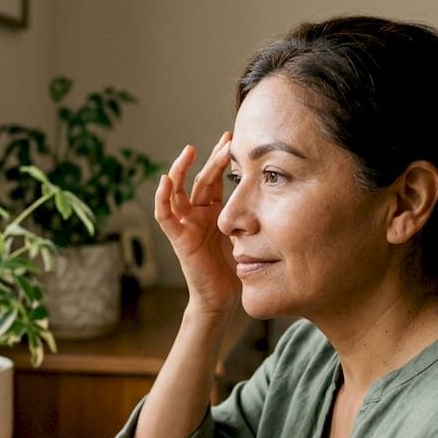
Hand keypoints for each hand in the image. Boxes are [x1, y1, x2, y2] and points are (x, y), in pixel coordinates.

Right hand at [154, 132, 239, 316]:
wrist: (223, 298)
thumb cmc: (235, 270)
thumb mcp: (248, 235)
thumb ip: (252, 216)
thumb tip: (275, 194)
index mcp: (214, 212)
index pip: (215, 180)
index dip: (221, 159)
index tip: (233, 138)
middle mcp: (197, 215)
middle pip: (200, 180)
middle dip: (211, 159)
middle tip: (225, 140)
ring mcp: (186, 225)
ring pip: (177, 191)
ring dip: (181, 170)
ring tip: (188, 151)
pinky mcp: (178, 239)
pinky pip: (164, 216)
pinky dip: (162, 198)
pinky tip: (165, 180)